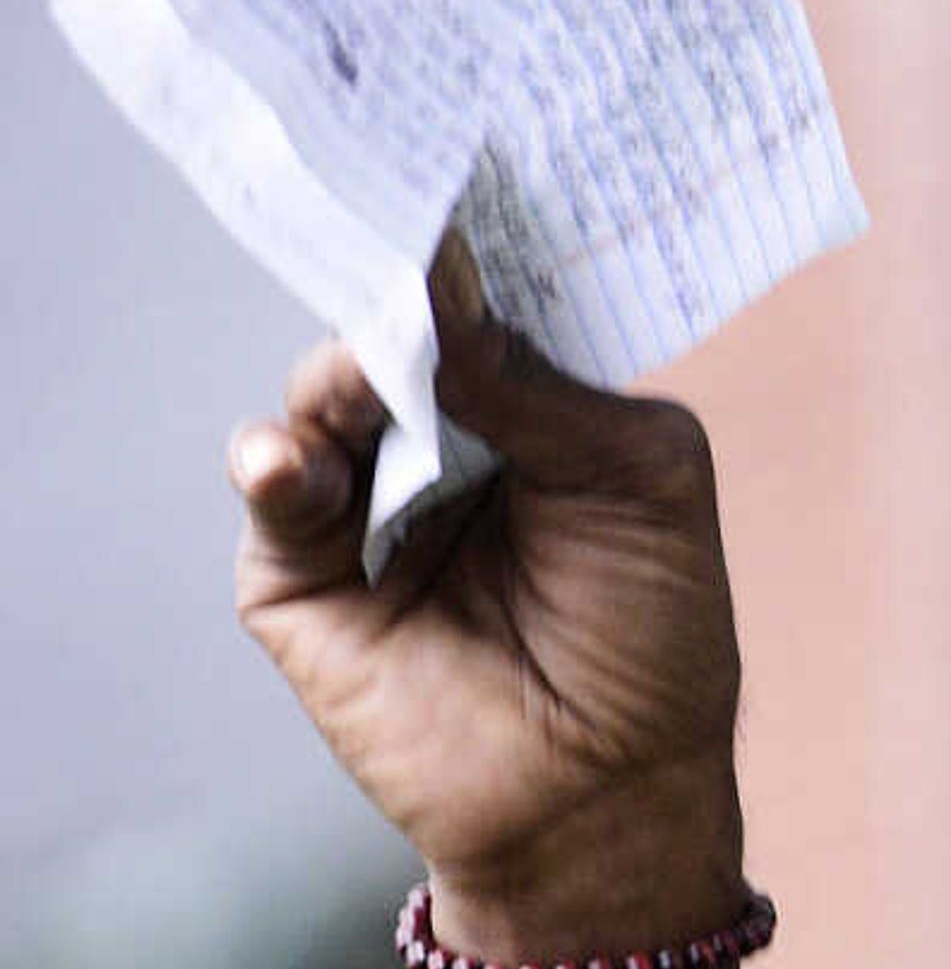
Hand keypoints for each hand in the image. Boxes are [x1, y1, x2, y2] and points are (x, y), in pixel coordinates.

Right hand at [230, 242, 747, 956]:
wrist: (609, 792)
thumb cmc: (656, 638)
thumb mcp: (642, 483)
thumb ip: (544, 388)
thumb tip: (445, 295)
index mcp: (539, 409)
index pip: (487, 307)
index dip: (470, 253)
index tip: (452, 177)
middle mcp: (449, 443)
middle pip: (396, 337)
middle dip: (395, 296)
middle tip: (396, 251)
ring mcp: (371, 504)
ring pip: (327, 401)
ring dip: (341, 378)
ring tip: (365, 379)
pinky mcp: (304, 577)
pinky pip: (276, 494)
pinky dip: (279, 464)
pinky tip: (297, 458)